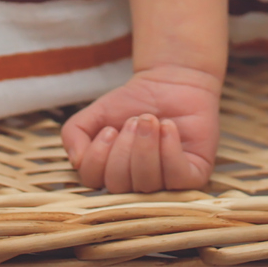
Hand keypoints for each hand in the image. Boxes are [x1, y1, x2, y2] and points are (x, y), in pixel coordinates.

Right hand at [61, 65, 220, 191]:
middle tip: (134, 120)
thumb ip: (74, 133)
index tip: (110, 128)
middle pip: (119, 184)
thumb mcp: (96, 113)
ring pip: (148, 183)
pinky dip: (169, 149)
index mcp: (110, 174)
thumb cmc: (134, 102)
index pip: (93, 181)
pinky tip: (168, 127)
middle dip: (124, 148)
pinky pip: (178, 177)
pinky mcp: (193, 176)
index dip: (97, 156)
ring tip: (150, 119)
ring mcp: (165, 184)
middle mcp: (135, 185)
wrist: (170, 82)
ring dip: (146, 145)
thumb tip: (76, 160)